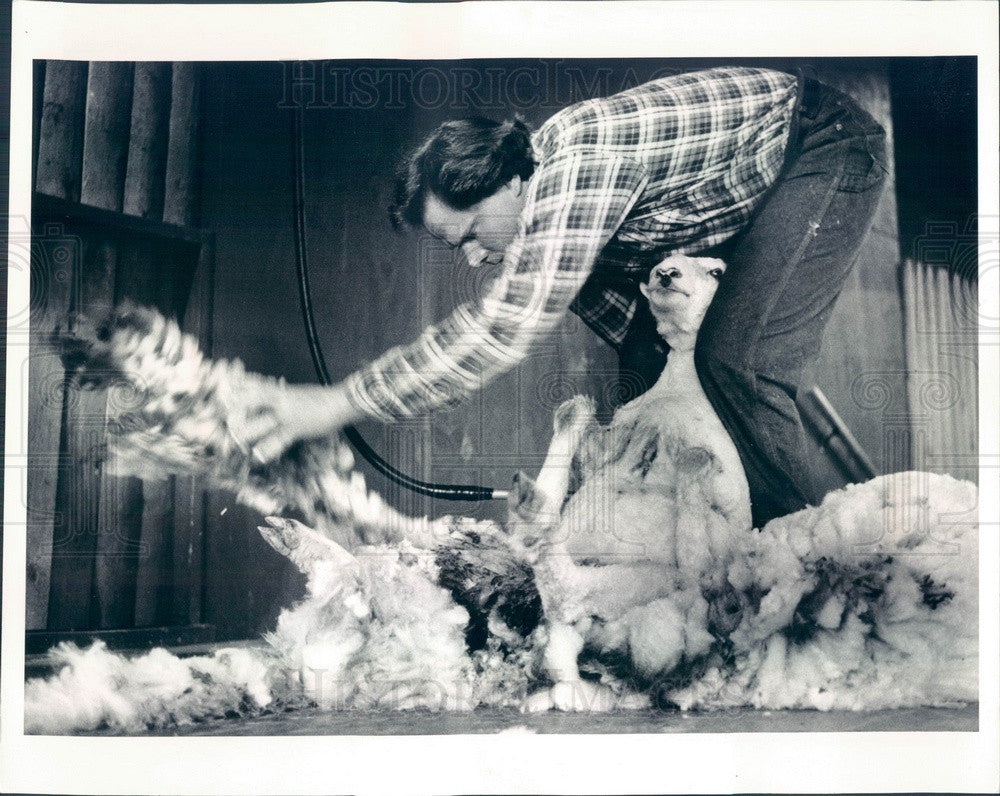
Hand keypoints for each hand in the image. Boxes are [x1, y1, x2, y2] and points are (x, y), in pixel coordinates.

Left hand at [233, 381, 358, 463]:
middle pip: (247, 404)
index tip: (221, 399)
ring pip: (258, 424)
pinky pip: (277, 440)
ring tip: (236, 443)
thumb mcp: (297, 392)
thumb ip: (280, 395)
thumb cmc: (321, 398)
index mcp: (279, 390)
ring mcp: (286, 414)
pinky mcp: (295, 428)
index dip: (234, 393)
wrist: (342, 401)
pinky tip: (258, 456)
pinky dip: (266, 450)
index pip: (250, 387)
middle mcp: (279, 400)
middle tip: (224, 425)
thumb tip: (266, 397)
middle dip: (234, 415)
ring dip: (246, 435)